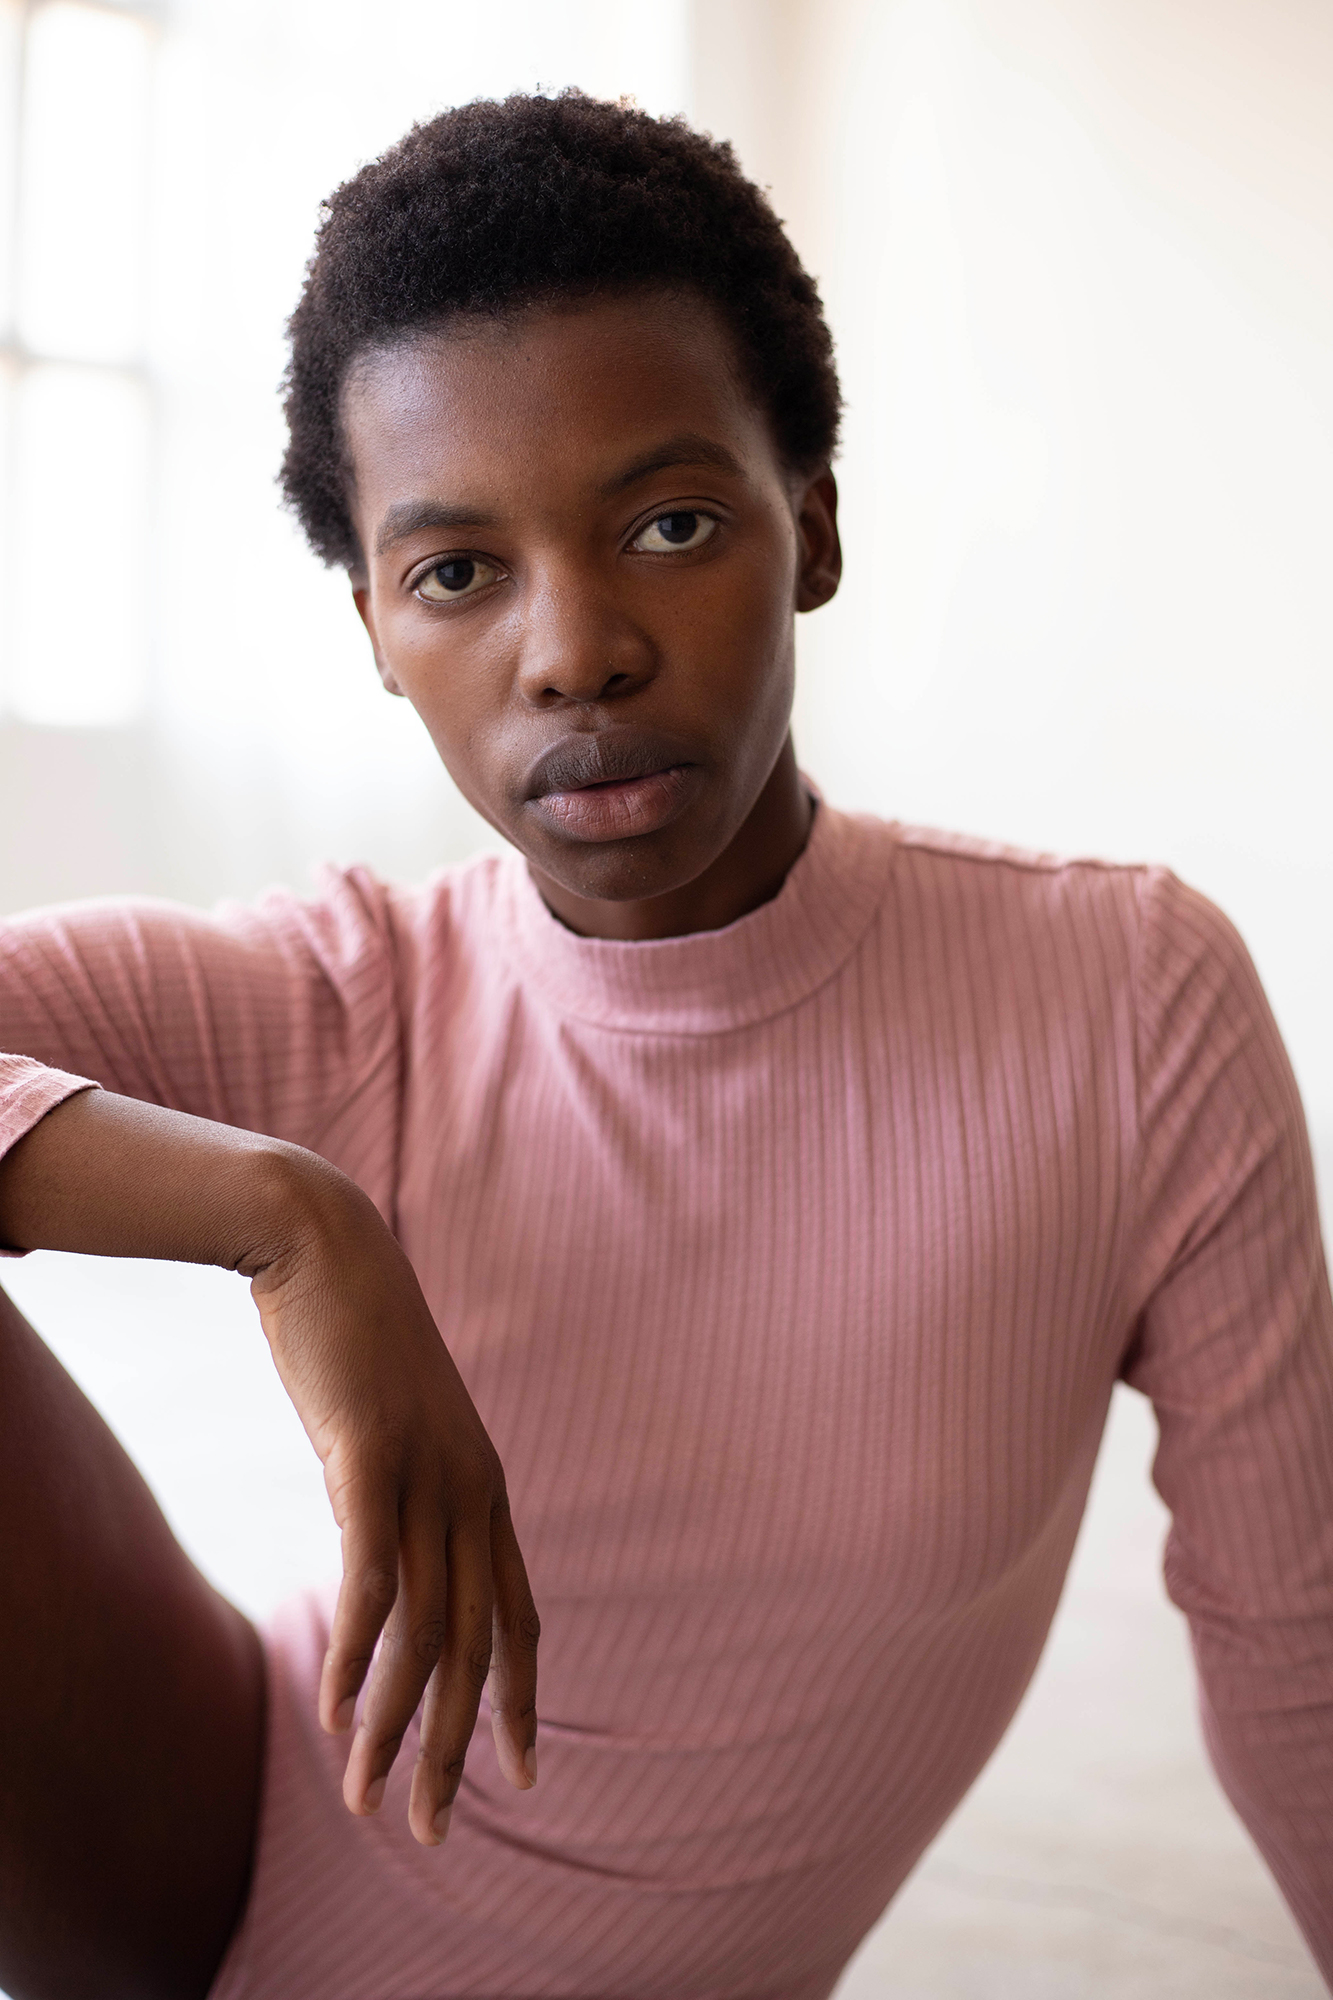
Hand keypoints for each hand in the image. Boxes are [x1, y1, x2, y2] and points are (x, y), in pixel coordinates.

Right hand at [245, 1167, 538, 1846]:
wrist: (326, 1244)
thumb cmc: (354, 1337)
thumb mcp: (391, 1429)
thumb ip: (398, 1493)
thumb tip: (381, 1553)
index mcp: (484, 1486)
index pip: (519, 1614)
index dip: (522, 1697)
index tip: (525, 1772)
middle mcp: (470, 1489)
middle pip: (477, 1646)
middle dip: (459, 1745)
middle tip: (439, 1829)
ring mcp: (426, 1472)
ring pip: (423, 1628)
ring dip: (394, 1724)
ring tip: (370, 1800)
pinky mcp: (368, 1455)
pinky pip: (372, 1574)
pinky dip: (359, 1649)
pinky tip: (342, 1709)